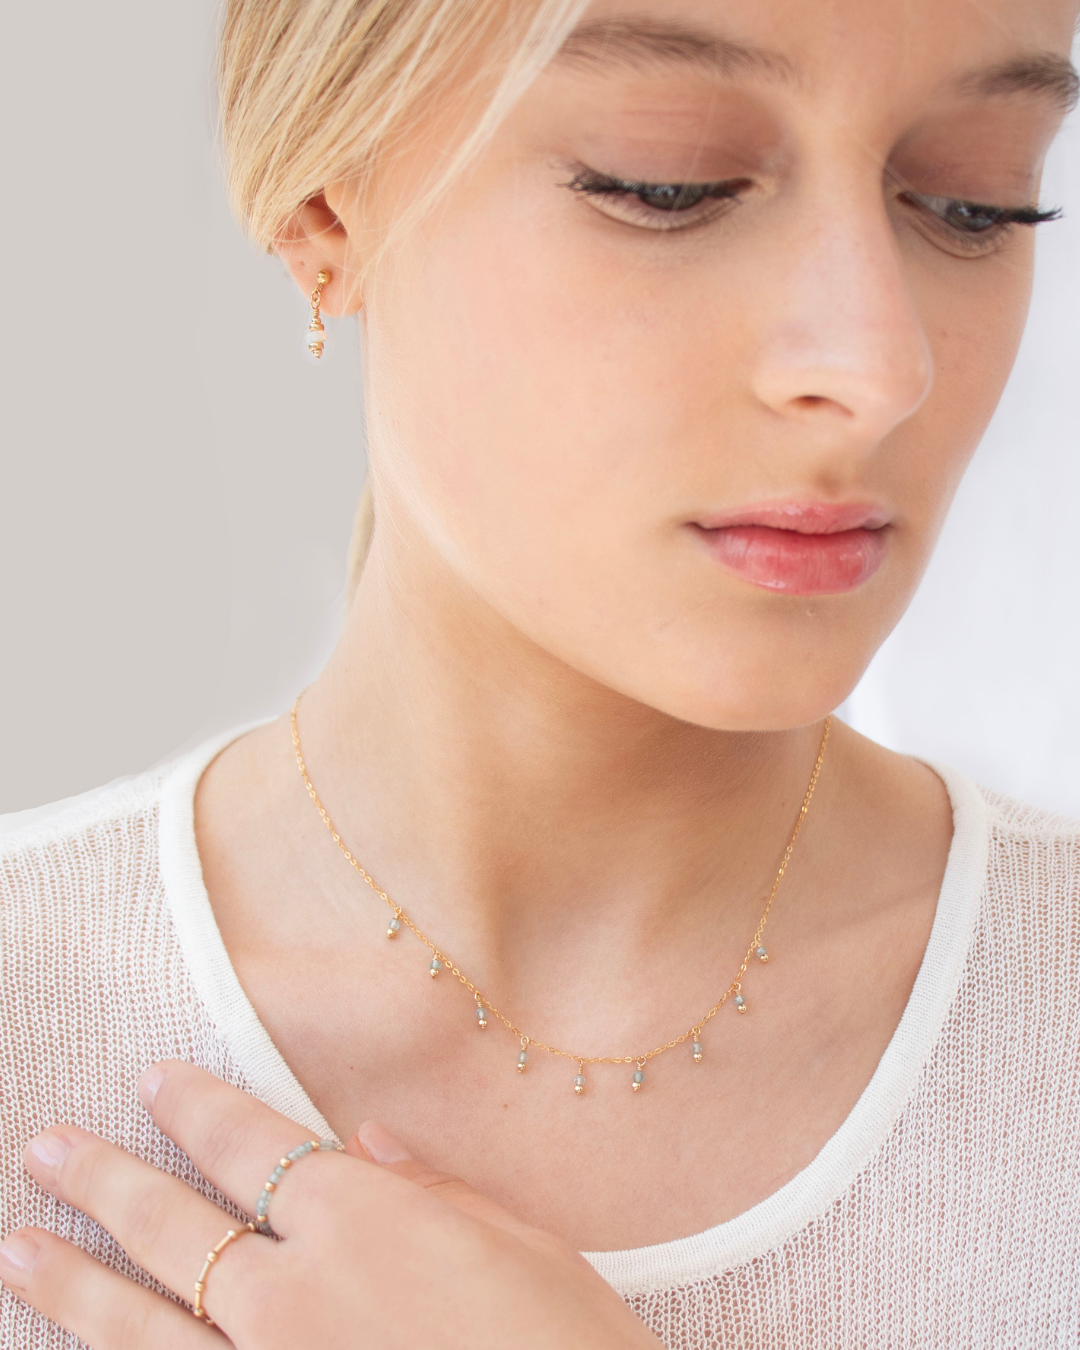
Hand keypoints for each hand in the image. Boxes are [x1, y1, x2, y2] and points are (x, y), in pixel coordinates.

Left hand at [0, 1061, 662, 1348]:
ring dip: (72, 1282)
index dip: (194, 1107)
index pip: (252, 1143)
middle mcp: (295, 1296)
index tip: (152, 1082)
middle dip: (103, 1180)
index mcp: (364, 1221)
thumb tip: (371, 1145)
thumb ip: (433, 1190)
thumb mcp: (521, 1245)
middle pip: (172, 1226)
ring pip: (138, 1326)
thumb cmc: (566, 1346)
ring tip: (19, 1246)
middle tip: (44, 1151)